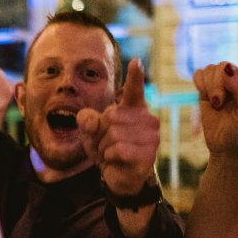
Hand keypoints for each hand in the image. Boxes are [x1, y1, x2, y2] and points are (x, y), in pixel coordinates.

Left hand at [77, 59, 159, 195]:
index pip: (134, 90)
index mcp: (133, 108)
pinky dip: (110, 157)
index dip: (134, 76)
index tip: (136, 62)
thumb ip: (86, 121)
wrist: (118, 175)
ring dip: (104, 147)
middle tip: (107, 144)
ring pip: (113, 135)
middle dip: (100, 134)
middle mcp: (146, 118)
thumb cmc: (107, 148)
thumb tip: (91, 119)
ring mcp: (151, 136)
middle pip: (109, 117)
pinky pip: (118, 150)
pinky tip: (117, 160)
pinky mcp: (149, 153)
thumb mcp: (91, 132)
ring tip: (112, 153)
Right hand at [192, 5, 237, 157]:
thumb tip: (226, 68)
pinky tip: (205, 98)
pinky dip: (199, 85)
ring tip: (216, 106)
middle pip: (223, 65)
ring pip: (209, 69)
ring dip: (209, 89)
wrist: (227, 146)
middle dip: (218, 85)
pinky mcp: (206, 88)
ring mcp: (222, 81)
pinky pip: (198, 74)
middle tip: (220, 105)